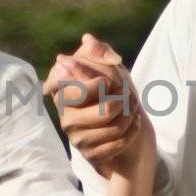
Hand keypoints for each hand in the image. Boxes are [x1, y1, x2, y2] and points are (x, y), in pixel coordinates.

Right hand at [42, 33, 149, 176]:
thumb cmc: (113, 92)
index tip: (111, 81)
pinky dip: (132, 132)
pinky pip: (119, 143)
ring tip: (132, 110)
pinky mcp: (90, 155)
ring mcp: (77, 138)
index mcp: (63, 93)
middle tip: (129, 97)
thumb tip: (88, 40)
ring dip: (131, 116)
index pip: (84, 88)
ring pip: (115, 127)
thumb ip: (99, 51)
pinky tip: (132, 125)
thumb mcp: (108, 66)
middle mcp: (65, 118)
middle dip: (126, 102)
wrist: (125, 125)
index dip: (105, 84)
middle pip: (107, 109)